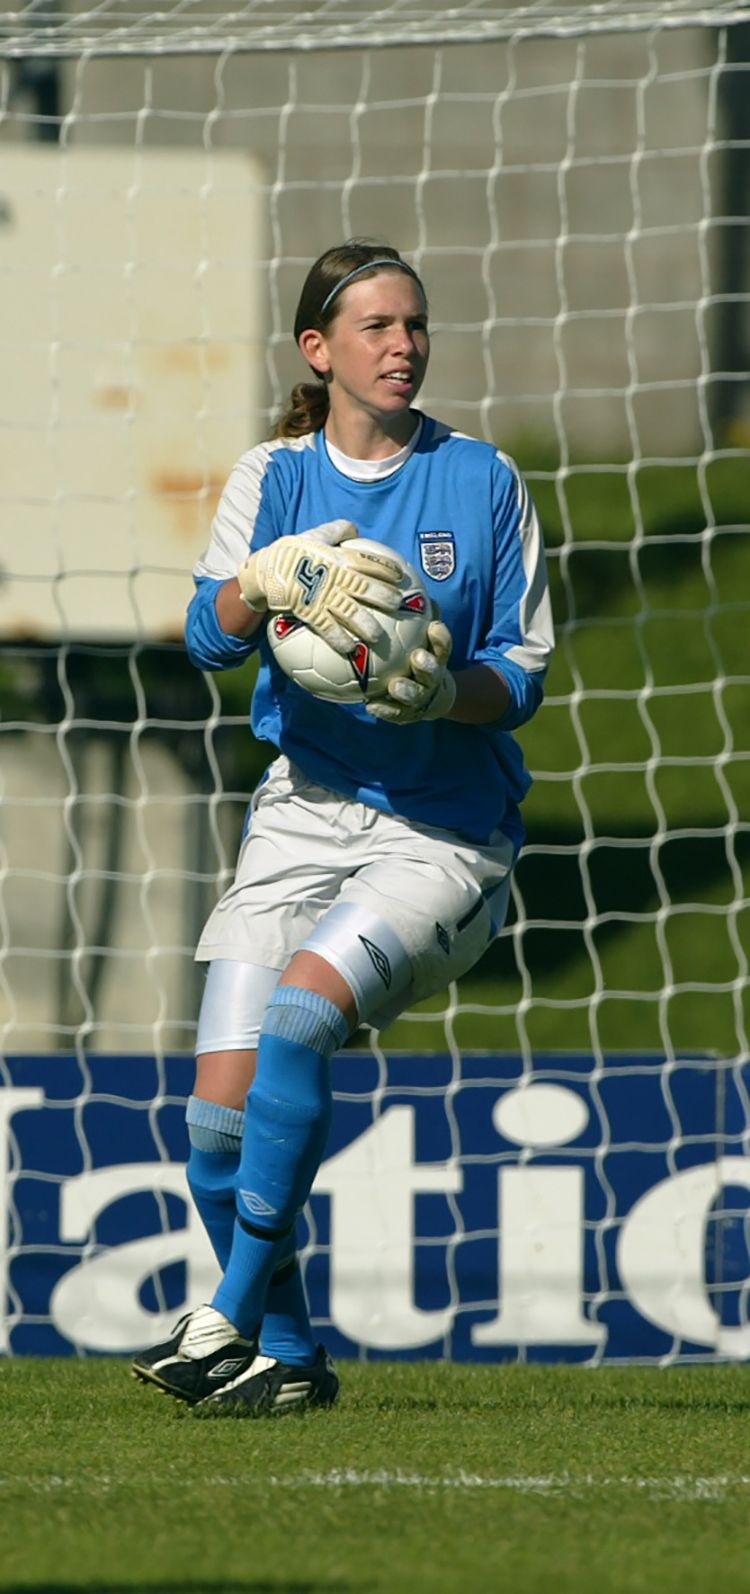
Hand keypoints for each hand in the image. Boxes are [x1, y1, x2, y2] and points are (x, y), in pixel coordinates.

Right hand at [237, 520, 405, 654]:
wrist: (263, 571)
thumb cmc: (290, 552)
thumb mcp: (313, 535)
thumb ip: (335, 531)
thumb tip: (354, 529)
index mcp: (337, 558)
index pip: (368, 561)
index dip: (386, 568)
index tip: (401, 575)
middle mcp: (334, 578)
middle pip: (365, 588)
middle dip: (384, 597)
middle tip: (399, 605)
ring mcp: (323, 596)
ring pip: (350, 612)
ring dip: (366, 625)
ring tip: (378, 636)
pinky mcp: (310, 612)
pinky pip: (328, 629)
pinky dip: (339, 640)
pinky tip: (350, 650)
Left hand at [367, 620, 455, 723]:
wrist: (431, 696)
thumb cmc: (418, 655)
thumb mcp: (421, 637)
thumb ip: (416, 615)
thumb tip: (404, 581)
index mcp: (437, 657)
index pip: (443, 645)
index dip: (441, 637)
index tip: (435, 626)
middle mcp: (432, 678)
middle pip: (434, 672)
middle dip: (429, 666)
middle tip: (419, 657)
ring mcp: (421, 698)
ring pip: (415, 696)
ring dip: (407, 690)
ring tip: (395, 686)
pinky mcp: (406, 714)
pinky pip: (395, 714)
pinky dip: (384, 710)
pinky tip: (370, 705)